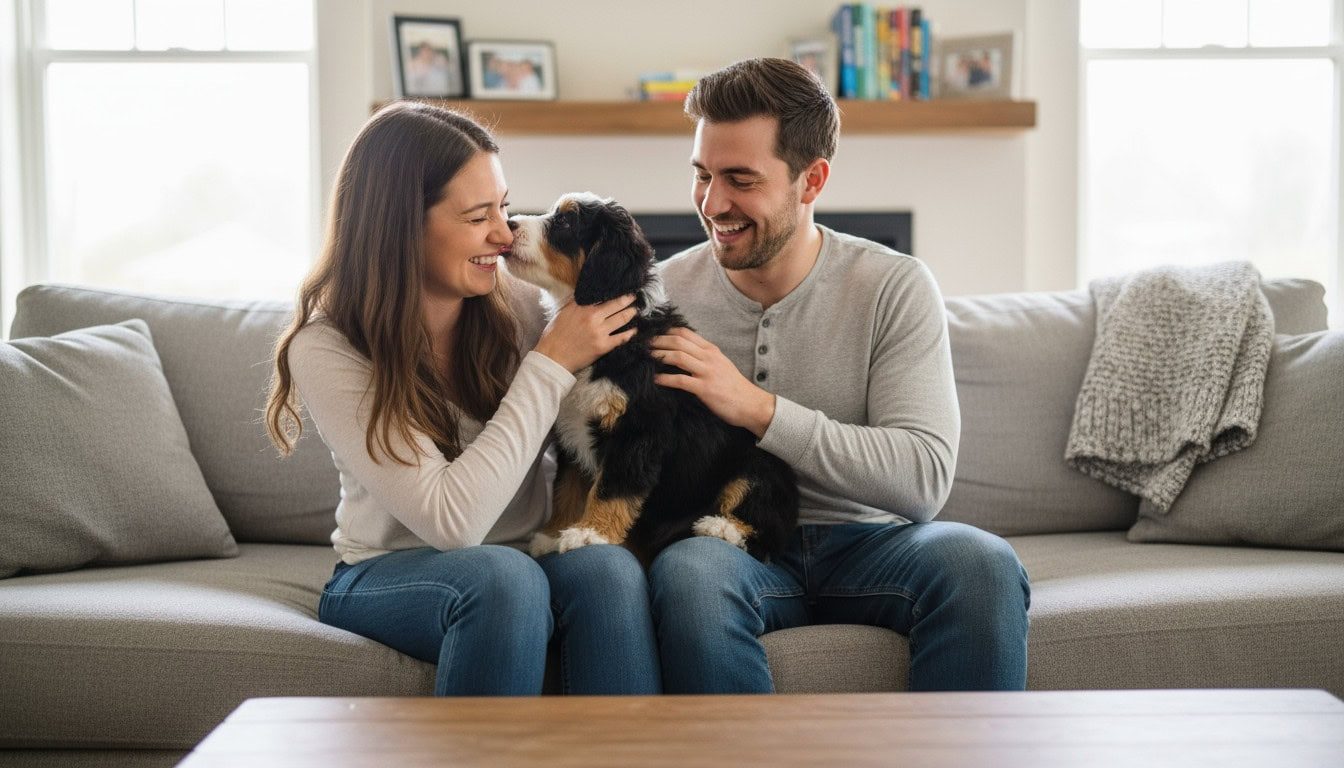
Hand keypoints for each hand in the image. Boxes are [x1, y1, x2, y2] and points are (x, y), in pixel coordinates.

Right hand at [534, 294, 637, 372]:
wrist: (553, 356)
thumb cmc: (555, 335)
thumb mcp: (563, 312)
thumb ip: (576, 303)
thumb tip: (585, 293)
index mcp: (582, 307)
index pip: (603, 295)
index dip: (614, 292)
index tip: (622, 289)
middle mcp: (592, 317)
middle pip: (616, 305)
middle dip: (627, 300)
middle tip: (634, 297)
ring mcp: (599, 332)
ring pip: (621, 319)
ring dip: (631, 314)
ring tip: (635, 311)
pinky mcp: (603, 346)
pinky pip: (621, 338)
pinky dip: (630, 333)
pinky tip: (634, 330)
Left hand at [651, 327, 775, 437]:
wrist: (751, 404)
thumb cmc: (734, 386)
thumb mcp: (721, 364)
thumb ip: (704, 357)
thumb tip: (684, 353)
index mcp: (711, 350)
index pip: (686, 333)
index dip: (667, 331)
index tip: (654, 334)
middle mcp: (709, 357)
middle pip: (679, 342)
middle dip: (659, 341)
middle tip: (644, 344)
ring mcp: (707, 372)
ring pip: (678, 356)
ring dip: (659, 355)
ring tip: (646, 357)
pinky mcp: (704, 388)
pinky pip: (680, 380)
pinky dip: (665, 379)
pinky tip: (655, 379)